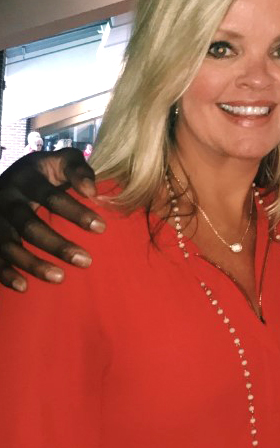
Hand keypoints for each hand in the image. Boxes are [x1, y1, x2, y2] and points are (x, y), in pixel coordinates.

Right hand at [0, 150, 103, 291]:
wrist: (11, 178)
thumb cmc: (45, 172)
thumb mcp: (60, 161)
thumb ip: (79, 169)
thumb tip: (92, 191)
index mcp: (26, 178)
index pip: (50, 197)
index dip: (75, 211)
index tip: (101, 227)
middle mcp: (6, 198)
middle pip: (29, 225)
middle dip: (57, 245)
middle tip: (87, 261)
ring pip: (9, 245)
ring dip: (33, 264)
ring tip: (60, 278)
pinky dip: (5, 273)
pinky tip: (24, 286)